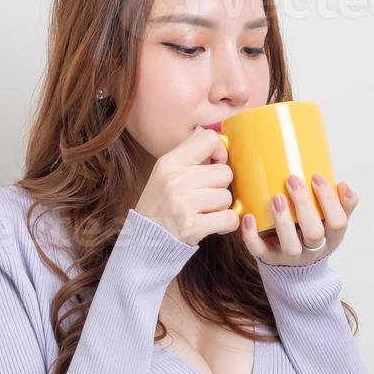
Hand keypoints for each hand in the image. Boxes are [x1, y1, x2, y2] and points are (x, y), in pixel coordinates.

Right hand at [133, 127, 237, 246]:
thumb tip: (205, 131)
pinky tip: (215, 226)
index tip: (214, 165)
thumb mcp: (164, 174)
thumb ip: (187, 156)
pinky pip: (229, 218)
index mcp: (169, 162)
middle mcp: (176, 180)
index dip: (219, 152)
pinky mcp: (193, 226)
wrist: (143, 241)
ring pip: (227, 197)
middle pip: (224, 172)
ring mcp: (184, 203)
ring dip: (220, 207)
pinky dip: (227, 224)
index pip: (209, 139)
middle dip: (220, 187)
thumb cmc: (159, 206)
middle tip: (205, 198)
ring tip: (204, 213)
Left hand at [241, 173, 356, 265]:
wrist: (296, 267)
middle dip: (304, 205)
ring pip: (290, 246)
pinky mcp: (269, 258)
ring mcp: (291, 257)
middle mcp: (313, 250)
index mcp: (332, 238)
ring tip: (276, 197)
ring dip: (283, 221)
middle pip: (314, 234)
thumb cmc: (314, 232)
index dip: (330, 201)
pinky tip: (249, 217)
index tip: (317, 177)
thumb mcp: (332, 221)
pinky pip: (259, 251)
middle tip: (293, 180)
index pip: (338, 223)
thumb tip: (343, 186)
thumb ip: (342, 204)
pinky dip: (251, 235)